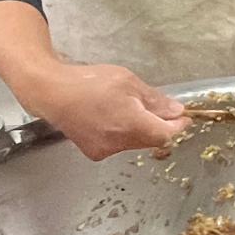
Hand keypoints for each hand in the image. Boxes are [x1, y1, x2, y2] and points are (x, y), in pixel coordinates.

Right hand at [19, 62, 188, 159]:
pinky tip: (113, 118)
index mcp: (132, 125)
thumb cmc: (89, 82)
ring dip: (141, 129)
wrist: (51, 92)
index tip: (184, 117)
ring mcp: (105, 150)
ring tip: (130, 108)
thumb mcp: (128, 82)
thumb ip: (155, 100)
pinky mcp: (93, 152)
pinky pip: (118, 145)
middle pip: (151, 140)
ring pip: (135, 143)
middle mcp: (119, 143)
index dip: (178, 126)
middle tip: (162, 109)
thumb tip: (176, 112)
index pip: (166, 135)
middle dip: (160, 126)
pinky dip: (123, 133)